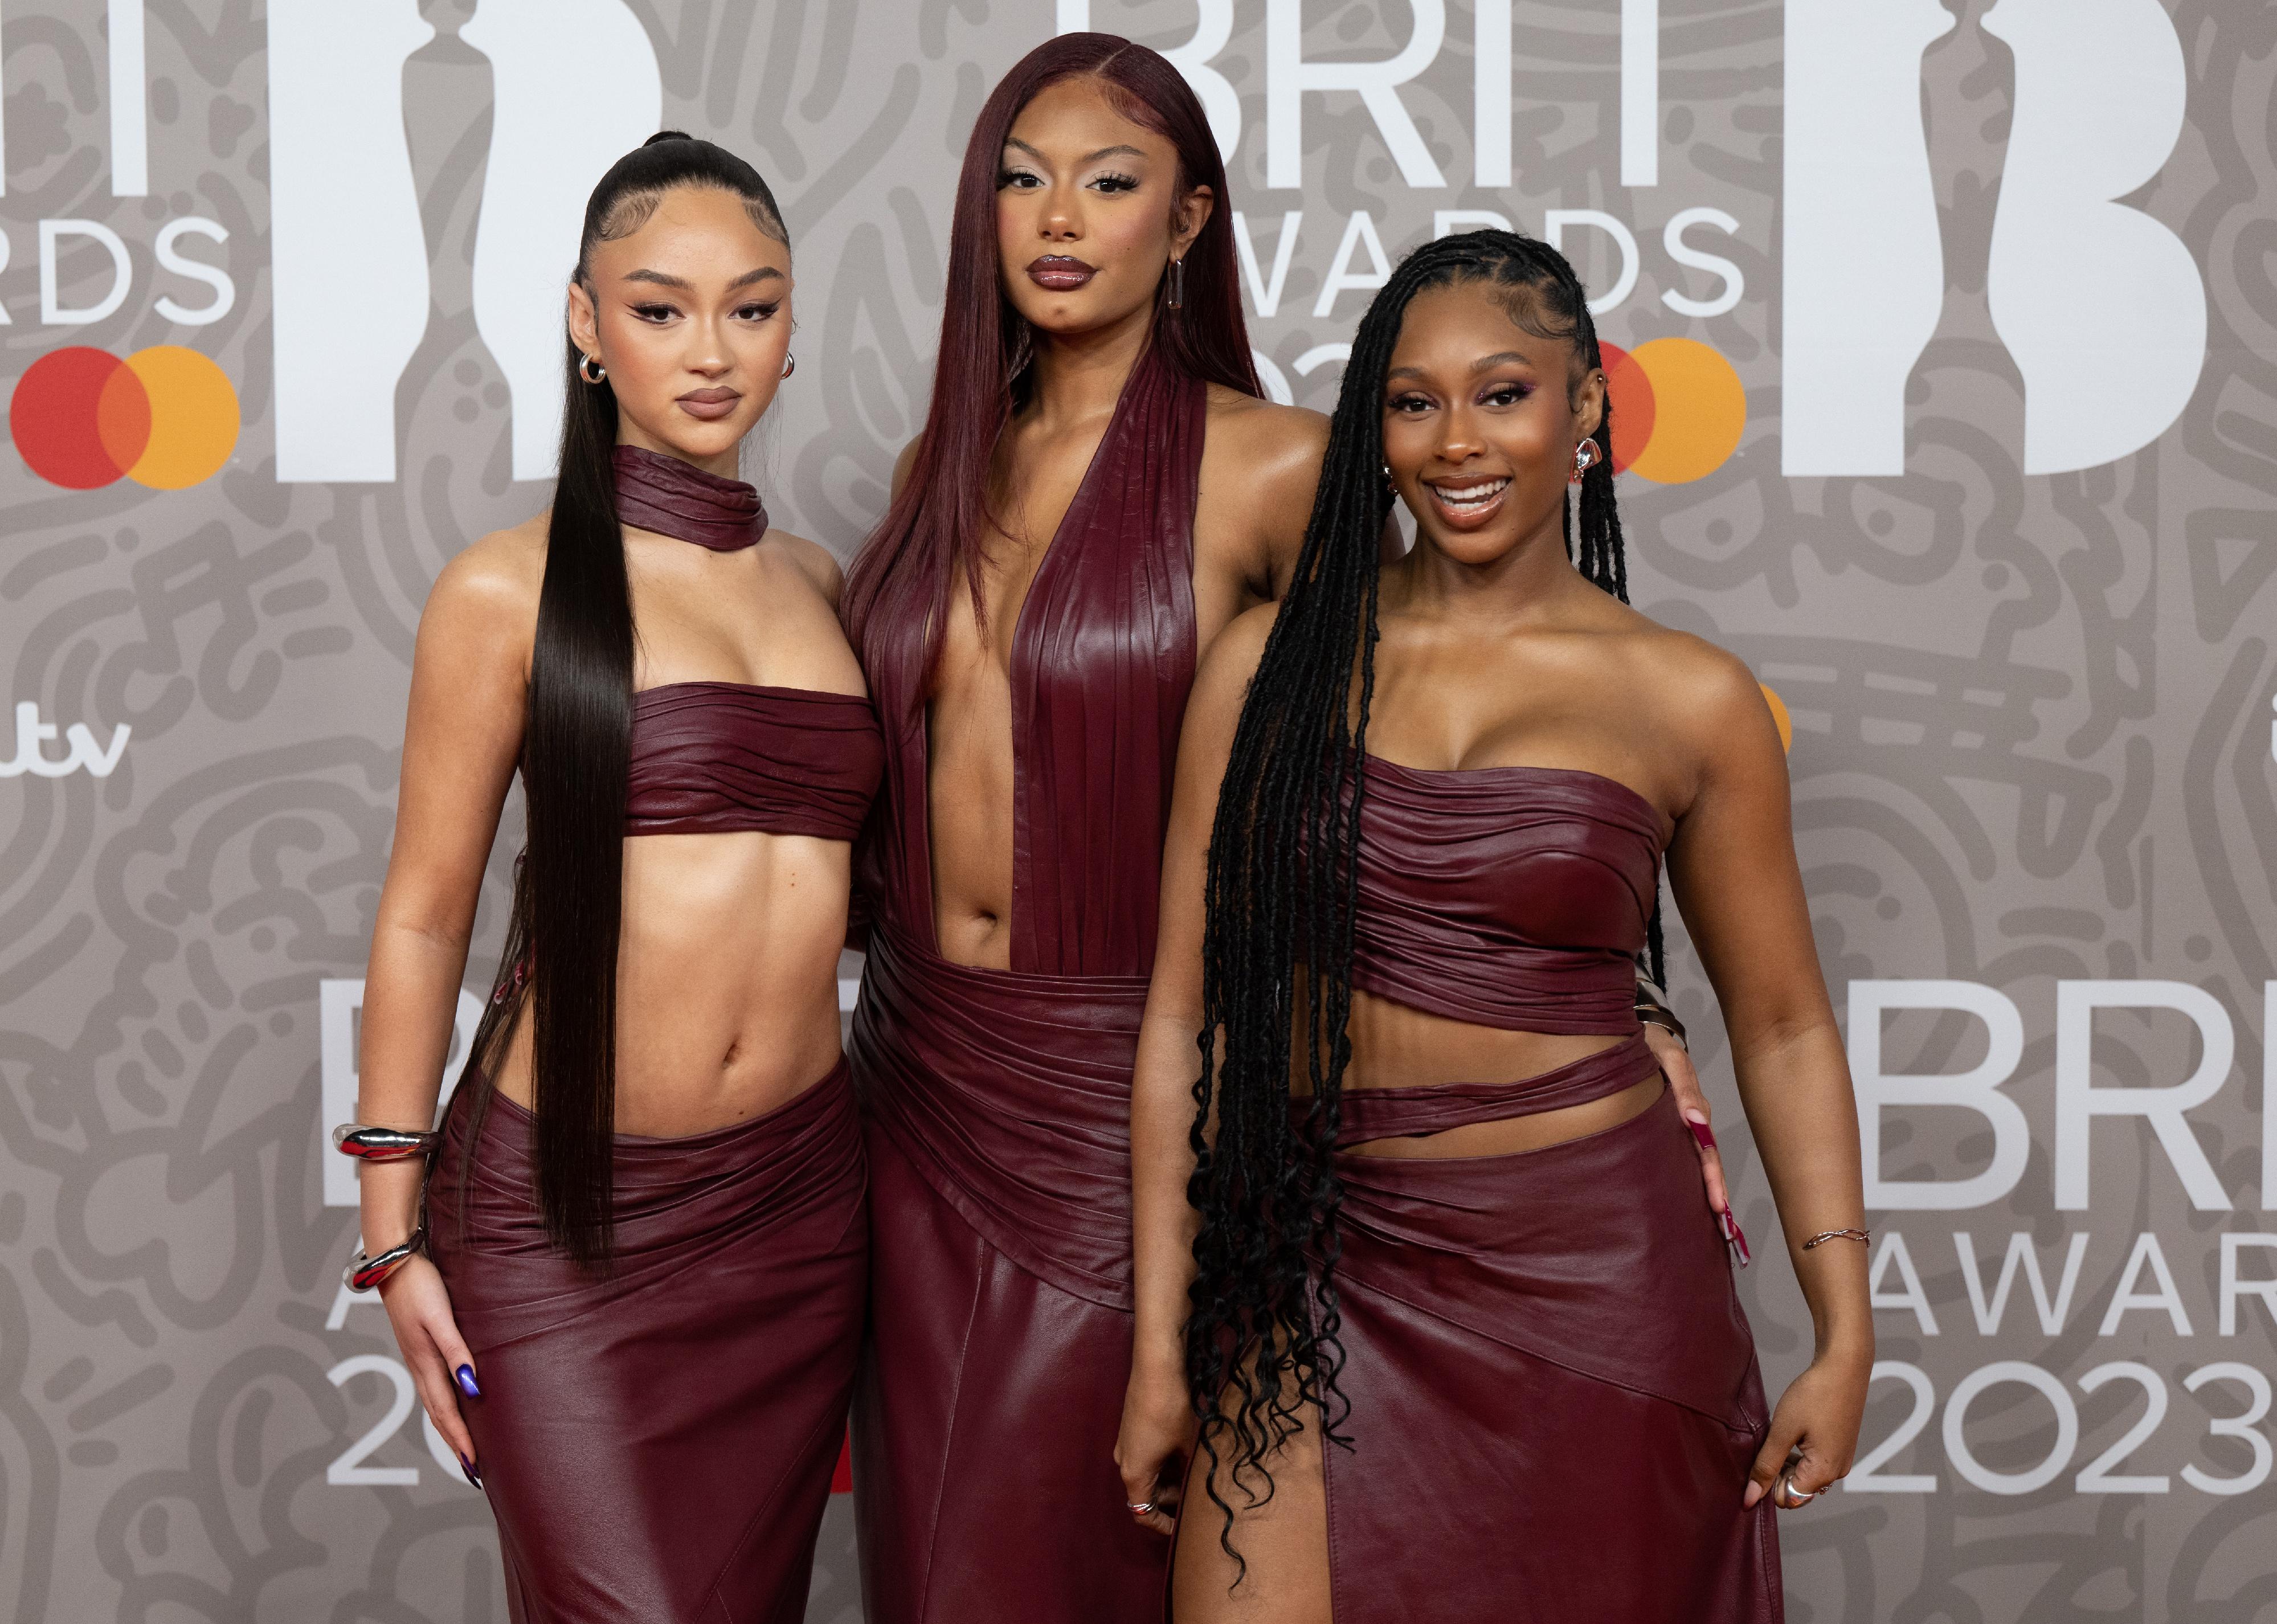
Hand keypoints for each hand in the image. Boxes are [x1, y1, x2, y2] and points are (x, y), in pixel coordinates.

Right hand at [378, 1253, 482, 1483]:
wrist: (395, 1262)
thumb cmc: (421, 1286)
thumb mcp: (441, 1319)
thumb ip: (457, 1352)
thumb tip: (473, 1389)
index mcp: (426, 1364)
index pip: (448, 1413)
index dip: (462, 1440)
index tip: (475, 1466)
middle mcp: (420, 1366)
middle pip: (440, 1415)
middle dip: (456, 1444)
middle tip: (473, 1471)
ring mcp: (417, 1358)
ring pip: (435, 1403)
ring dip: (449, 1428)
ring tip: (464, 1448)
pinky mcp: (418, 1346)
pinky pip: (432, 1386)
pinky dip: (444, 1405)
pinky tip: (452, 1405)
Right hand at [1114, 1355, 1196, 1538]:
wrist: (1156, 1365)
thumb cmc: (1171, 1408)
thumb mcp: (1189, 1446)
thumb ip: (1191, 1473)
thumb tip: (1201, 1487)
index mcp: (1134, 1473)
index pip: (1143, 1514)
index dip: (1163, 1525)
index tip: (1184, 1528)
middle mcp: (1124, 1461)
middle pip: (1146, 1494)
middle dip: (1172, 1500)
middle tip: (1199, 1497)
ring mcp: (1126, 1443)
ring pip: (1149, 1473)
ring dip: (1171, 1478)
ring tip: (1198, 1473)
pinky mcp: (1132, 1427)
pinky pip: (1147, 1456)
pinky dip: (1166, 1462)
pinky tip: (1188, 1452)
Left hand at [1643, 1023, 1741, 1251]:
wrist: (1632, 1034)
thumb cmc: (1649, 1044)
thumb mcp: (1668, 1058)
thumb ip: (1683, 1085)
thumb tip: (1695, 1121)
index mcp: (1691, 1109)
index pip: (1707, 1150)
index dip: (1712, 1179)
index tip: (1717, 1205)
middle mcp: (1686, 1121)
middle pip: (1703, 1162)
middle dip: (1712, 1194)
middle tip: (1719, 1225)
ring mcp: (1674, 1124)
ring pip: (1690, 1161)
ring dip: (1700, 1189)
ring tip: (1709, 1224)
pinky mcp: (1659, 1125)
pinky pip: (1672, 1152)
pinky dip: (1681, 1175)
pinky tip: (1681, 1198)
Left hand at [1743, 1348, 1869, 1509]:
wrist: (1844, 1366)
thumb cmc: (1814, 1395)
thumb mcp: (1782, 1431)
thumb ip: (1766, 1466)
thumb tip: (1750, 1498)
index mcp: (1823, 1473)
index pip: (1787, 1499)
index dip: (1767, 1484)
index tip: (1758, 1458)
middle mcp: (1836, 1473)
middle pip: (1797, 1490)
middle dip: (1777, 1474)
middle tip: (1767, 1443)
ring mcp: (1841, 1460)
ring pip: (1804, 1476)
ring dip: (1786, 1463)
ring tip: (1778, 1434)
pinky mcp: (1840, 1447)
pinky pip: (1814, 1463)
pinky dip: (1798, 1455)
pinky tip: (1791, 1432)